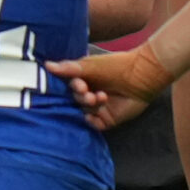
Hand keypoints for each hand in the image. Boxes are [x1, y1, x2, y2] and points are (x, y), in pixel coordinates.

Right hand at [45, 44, 172, 131]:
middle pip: (76, 100)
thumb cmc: (117, 66)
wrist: (142, 74)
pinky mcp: (108, 118)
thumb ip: (69, 68)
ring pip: (85, 111)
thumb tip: (47, 65)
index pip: (70, 87)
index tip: (79, 84)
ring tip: (100, 97)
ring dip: (90, 105)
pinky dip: (92, 120)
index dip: (73, 87)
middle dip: (81, 97)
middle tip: (88, 93)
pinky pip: (94, 124)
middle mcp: (89, 94)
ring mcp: (98, 107)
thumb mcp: (91, 65)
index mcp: (83, 80)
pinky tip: (94, 114)